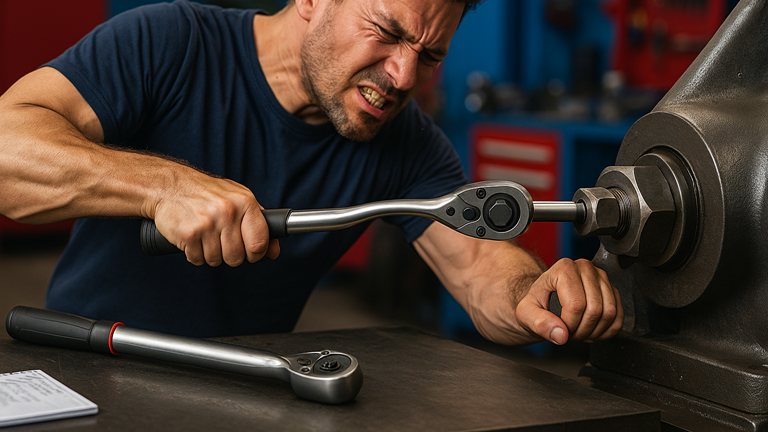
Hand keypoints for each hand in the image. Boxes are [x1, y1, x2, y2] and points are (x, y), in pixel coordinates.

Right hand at [148, 169, 279, 266]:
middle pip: (237, 257)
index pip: (260, 242)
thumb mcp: (238, 200)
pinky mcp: (189, 234)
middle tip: (220, 240)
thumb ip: (259, 224)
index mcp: (245, 202)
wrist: (169, 185)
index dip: (256, 253)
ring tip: (205, 235)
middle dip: (229, 254)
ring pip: (217, 261)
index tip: (250, 251)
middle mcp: (228, 212)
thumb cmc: (207, 194)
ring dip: (210, 254)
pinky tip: (193, 238)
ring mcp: (208, 223)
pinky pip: (198, 260)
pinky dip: (194, 254)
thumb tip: (274, 252)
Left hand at [515, 258, 622, 344]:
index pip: (576, 304)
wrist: (545, 301)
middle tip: (568, 331)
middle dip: (581, 330)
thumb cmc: (536, 303)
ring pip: (609, 314)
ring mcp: (602, 278)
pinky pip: (618, 317)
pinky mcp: (613, 290)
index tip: (559, 327)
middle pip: (595, 310)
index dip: (569, 325)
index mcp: (564, 268)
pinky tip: (591, 330)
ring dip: (594, 331)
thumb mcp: (526, 313)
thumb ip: (539, 323)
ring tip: (578, 330)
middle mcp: (585, 268)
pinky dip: (606, 331)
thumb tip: (560, 334)